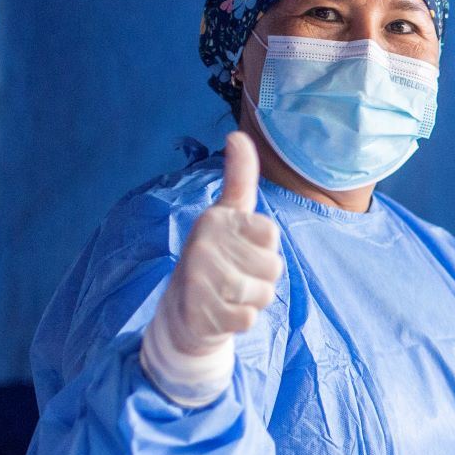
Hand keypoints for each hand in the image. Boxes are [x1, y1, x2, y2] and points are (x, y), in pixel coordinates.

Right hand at [139, 132, 282, 405]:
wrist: (182, 315)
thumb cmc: (215, 260)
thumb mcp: (228, 214)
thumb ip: (239, 178)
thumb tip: (237, 134)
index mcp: (215, 219)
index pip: (271, 235)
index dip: (265, 249)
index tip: (242, 249)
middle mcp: (203, 244)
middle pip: (272, 267)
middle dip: (263, 279)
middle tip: (236, 277)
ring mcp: (198, 279)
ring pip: (262, 293)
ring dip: (254, 300)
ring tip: (230, 295)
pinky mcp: (199, 313)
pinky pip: (248, 319)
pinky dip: (242, 321)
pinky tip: (222, 315)